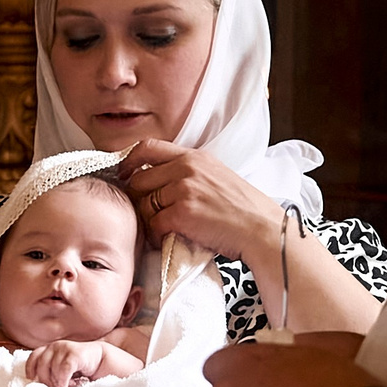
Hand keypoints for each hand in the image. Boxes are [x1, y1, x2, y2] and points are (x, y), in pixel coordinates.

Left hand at [28, 339, 101, 386]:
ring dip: (58, 381)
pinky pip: (64, 370)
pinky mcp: (74, 353)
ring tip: (67, 386)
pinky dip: (64, 381)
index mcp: (49, 350)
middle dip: (46, 380)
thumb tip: (40, 386)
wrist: (100, 360)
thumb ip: (51, 373)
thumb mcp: (61, 369)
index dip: (31, 369)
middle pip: (42, 365)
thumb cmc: (79, 368)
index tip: (32, 379)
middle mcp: (54, 346)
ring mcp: (64, 348)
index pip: (34, 357)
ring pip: (53, 369)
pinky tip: (69, 386)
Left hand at [120, 138, 281, 263]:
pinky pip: (153, 225)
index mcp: (195, 157)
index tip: (123, 173)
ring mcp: (183, 190)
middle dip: (137, 198)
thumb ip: (190, 173)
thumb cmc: (244, 210)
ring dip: (147, 220)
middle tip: (145, 213)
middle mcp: (187, 168)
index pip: (148, 147)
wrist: (263, 230)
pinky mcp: (182, 213)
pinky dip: (156, 236)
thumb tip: (160, 181)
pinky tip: (167, 239)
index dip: (129, 161)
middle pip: (139, 179)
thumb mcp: (218, 176)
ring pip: (144, 204)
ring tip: (161, 230)